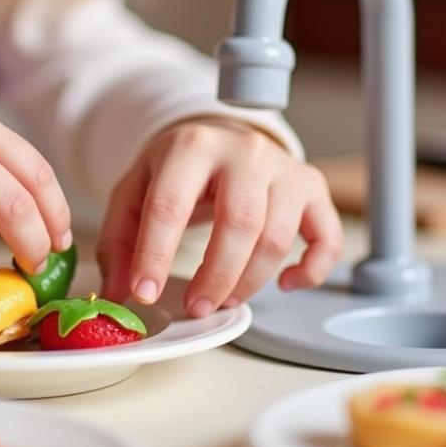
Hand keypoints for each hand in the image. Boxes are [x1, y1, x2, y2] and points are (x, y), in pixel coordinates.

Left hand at [97, 118, 342, 315]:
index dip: (155, 255)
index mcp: (191, 147)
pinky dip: (312, 270)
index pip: (171, 205)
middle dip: (216, 275)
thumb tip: (119, 292)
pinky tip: (285, 283)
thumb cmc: (176, 172)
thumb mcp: (134, 193)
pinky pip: (326, 237)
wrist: (219, 139)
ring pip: (278, 236)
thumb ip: (119, 241)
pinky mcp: (311, 187)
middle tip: (197, 307)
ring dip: (251, 280)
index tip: (145, 293)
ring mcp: (283, 168)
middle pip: (239, 222)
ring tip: (224, 299)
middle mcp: (244, 151)